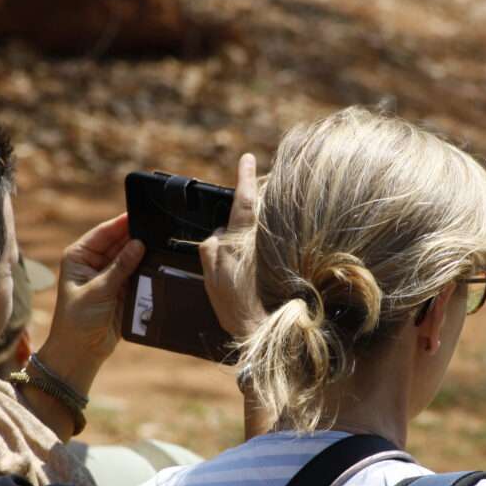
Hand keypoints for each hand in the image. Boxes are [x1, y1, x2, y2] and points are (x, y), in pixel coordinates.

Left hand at [38, 213, 144, 392]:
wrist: (82, 351)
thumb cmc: (77, 320)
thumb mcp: (98, 290)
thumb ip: (120, 267)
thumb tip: (139, 244)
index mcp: (80, 255)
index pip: (104, 232)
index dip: (122, 223)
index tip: (142, 215)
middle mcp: (95, 262)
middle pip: (120, 243)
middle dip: (137, 238)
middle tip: (159, 231)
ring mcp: (110, 275)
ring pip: (132, 257)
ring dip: (144, 254)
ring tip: (162, 246)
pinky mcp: (123, 289)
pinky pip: (138, 274)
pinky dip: (147, 270)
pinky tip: (160, 263)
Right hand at [200, 153, 265, 337]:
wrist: (258, 327)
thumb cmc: (232, 305)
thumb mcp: (210, 276)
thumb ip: (210, 249)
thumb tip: (218, 232)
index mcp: (239, 241)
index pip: (244, 201)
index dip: (245, 178)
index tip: (247, 158)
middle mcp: (257, 241)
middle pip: (259, 206)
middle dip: (257, 190)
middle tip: (254, 177)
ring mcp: (268, 249)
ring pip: (264, 220)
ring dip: (261, 211)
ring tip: (256, 207)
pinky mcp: (275, 258)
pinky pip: (267, 236)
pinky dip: (264, 230)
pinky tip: (258, 241)